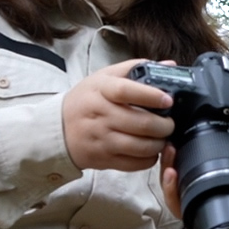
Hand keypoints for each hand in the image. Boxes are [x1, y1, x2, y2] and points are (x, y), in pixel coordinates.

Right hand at [61, 59, 175, 170]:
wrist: (58, 128)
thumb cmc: (88, 99)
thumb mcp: (105, 77)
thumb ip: (136, 68)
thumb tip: (170, 65)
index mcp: (101, 90)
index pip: (126, 91)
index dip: (151, 96)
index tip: (168, 100)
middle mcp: (100, 115)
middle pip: (140, 123)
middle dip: (164, 125)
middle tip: (170, 122)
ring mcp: (102, 139)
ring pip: (140, 146)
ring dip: (159, 143)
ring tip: (162, 136)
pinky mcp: (104, 159)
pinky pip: (135, 164)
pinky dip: (149, 158)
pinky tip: (150, 150)